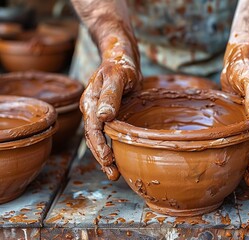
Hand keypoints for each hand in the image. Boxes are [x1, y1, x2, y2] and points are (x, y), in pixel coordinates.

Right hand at [80, 56, 140, 180]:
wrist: (121, 59)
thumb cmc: (121, 65)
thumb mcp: (117, 76)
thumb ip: (111, 95)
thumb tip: (104, 117)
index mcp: (90, 101)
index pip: (93, 128)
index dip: (100, 145)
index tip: (108, 159)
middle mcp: (91, 109)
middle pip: (93, 138)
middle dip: (101, 158)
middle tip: (113, 174)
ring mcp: (98, 113)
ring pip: (98, 140)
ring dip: (104, 158)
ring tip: (114, 174)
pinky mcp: (107, 116)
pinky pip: (105, 135)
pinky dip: (109, 148)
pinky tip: (115, 160)